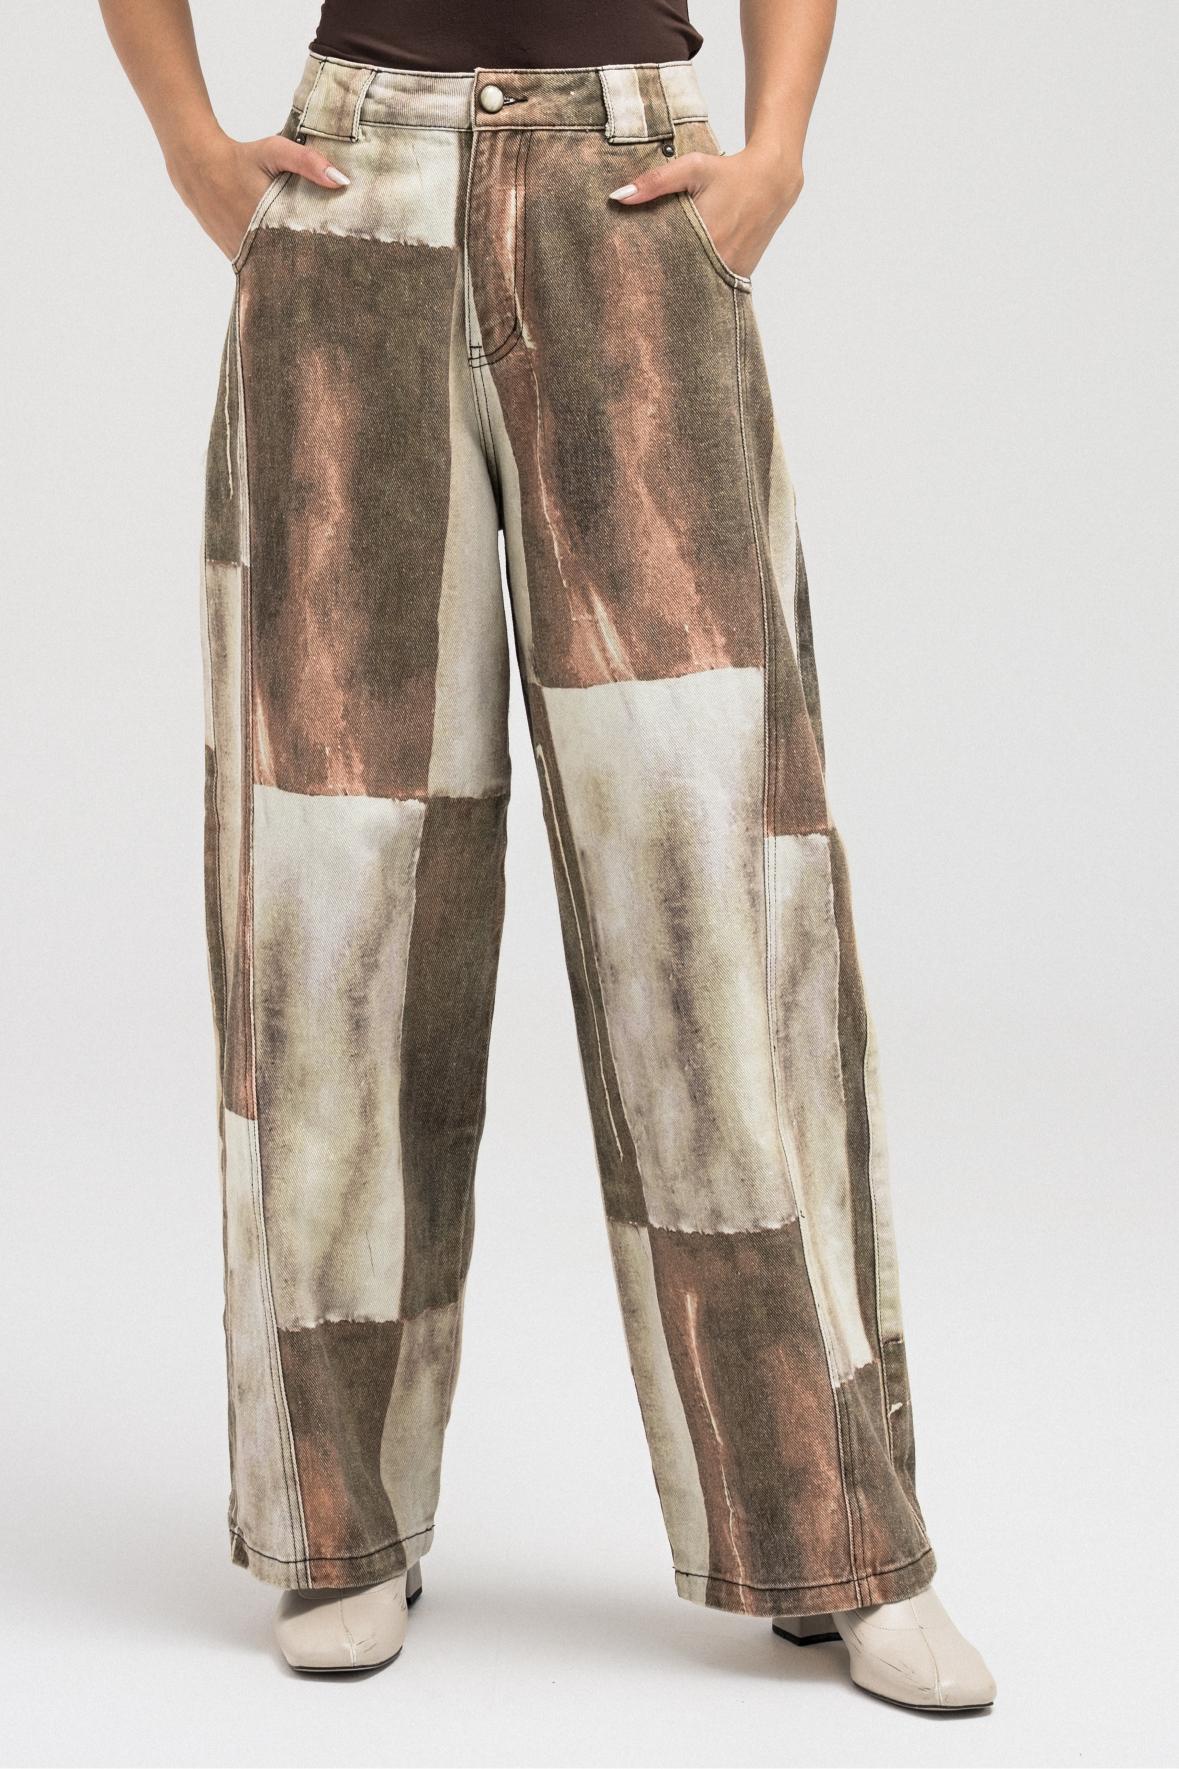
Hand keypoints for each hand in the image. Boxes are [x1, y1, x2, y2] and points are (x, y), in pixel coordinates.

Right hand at [167, 131, 350, 260]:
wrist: (196, 164)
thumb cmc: (240, 156)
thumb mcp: (274, 150)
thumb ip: (308, 162)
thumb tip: (343, 181)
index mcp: (268, 224)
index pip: (305, 251)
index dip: (323, 256)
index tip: (343, 257)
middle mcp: (254, 246)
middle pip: (292, 265)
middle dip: (311, 265)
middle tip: (335, 267)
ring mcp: (242, 254)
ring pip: (274, 269)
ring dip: (291, 267)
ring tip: (314, 267)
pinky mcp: (234, 256)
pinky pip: (260, 265)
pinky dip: (273, 262)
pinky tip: (286, 257)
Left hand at [610, 144, 803, 278]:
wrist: (772, 180)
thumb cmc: (730, 172)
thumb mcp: (692, 169)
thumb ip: (655, 182)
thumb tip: (619, 197)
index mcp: (704, 239)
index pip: (664, 264)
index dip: (646, 269)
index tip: (628, 271)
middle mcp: (719, 261)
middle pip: (679, 279)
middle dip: (660, 279)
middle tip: (637, 282)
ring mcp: (731, 271)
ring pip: (698, 285)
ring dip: (681, 282)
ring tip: (658, 282)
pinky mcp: (740, 274)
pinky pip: (713, 283)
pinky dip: (700, 278)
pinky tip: (687, 271)